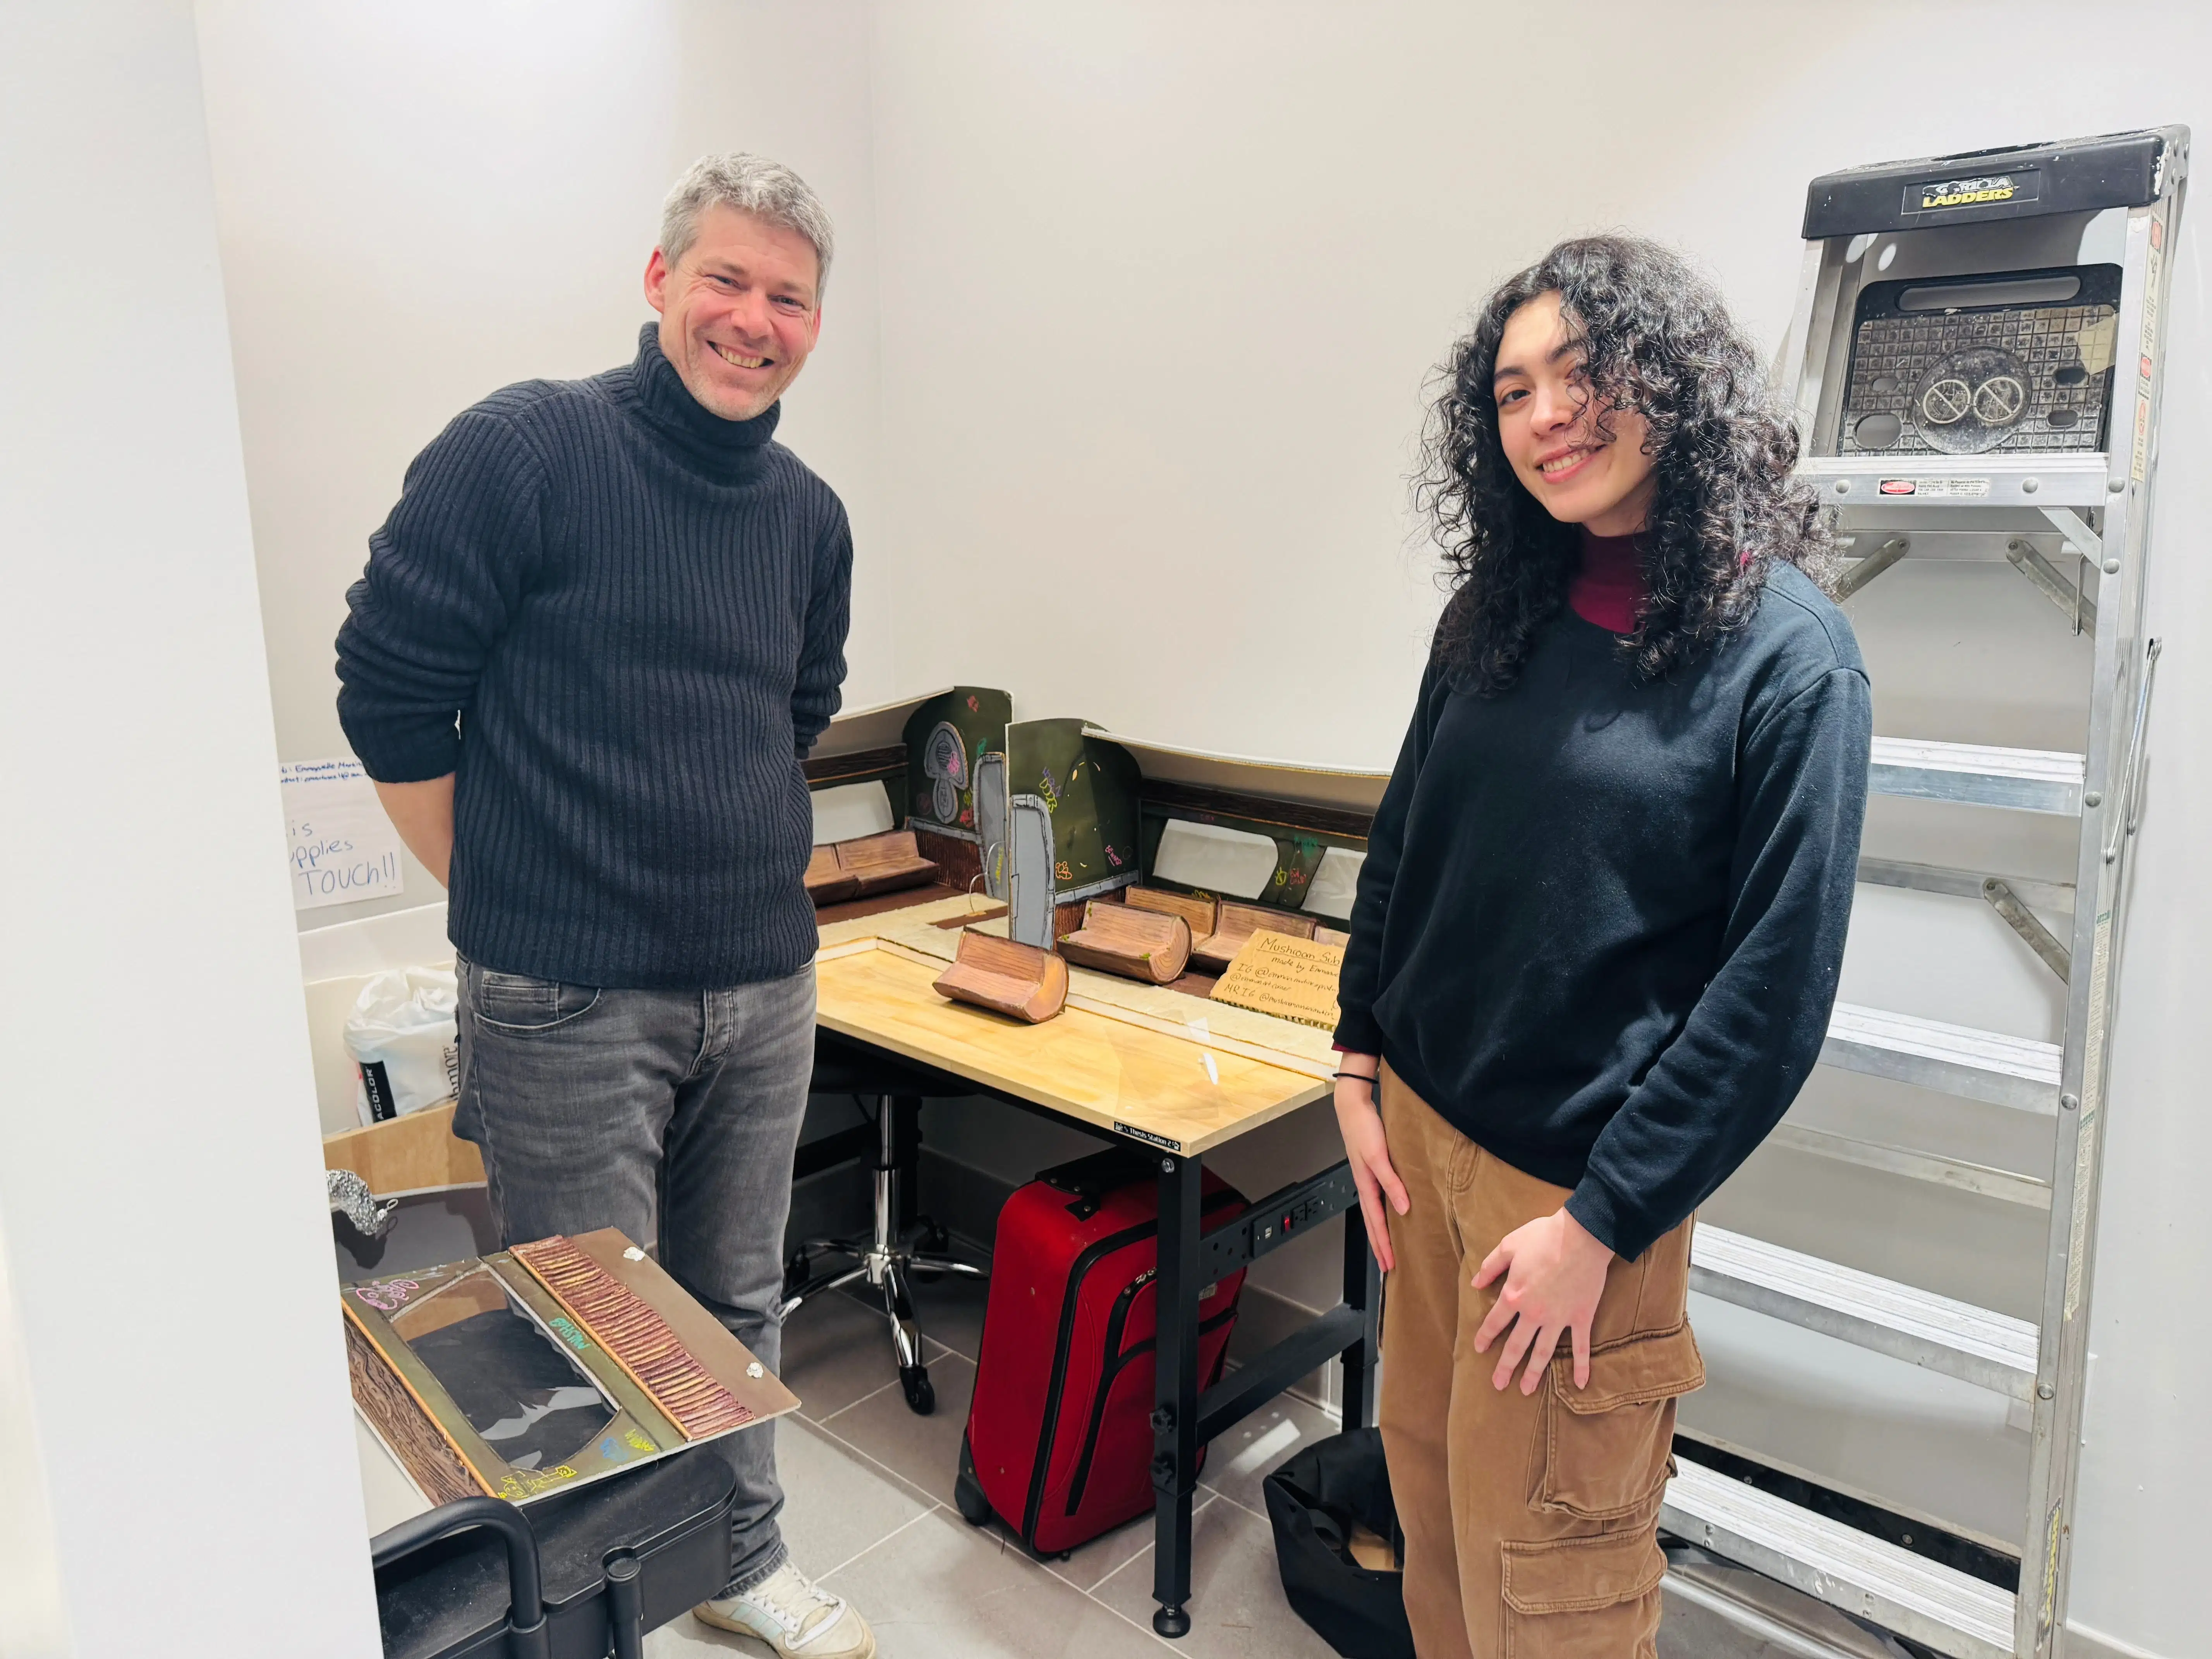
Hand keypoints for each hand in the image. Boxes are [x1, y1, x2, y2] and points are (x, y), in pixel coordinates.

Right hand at [1332, 1062, 1407, 1272]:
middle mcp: (1367, 1184)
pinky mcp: (1374, 1166)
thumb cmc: (1363, 1128)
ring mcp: (1369, 1176)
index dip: (1383, 1244)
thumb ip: (1391, 1182)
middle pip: (1373, 1222)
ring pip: (1375, 1211)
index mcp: (1366, 1185)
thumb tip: (1403, 1209)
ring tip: (1389, 1245)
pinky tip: (1393, 1210)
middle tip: (1388, 1265)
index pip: (1376, 1223)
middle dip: (1379, 1245)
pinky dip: (1385, 1210)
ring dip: (1381, 1230)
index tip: (1389, 1264)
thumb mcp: (1378, 1157)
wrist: (1354, 1105)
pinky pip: (1380, 1196)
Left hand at [1472, 1208, 1613, 1393]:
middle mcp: (1533, 1313)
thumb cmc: (1544, 1236)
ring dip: (1534, 1373)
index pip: (1495, 1322)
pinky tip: (1581, 1384)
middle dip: (1505, 1366)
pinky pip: (1580, 1347)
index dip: (1485, 1336)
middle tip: (1498, 1384)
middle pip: (1516, 1345)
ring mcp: (1559, 1318)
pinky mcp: (1581, 1317)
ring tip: (1526, 1390)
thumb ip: (1491, 1266)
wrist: (1582, 1235)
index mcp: (1514, 1295)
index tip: (1479, 1348)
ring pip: (1543, 1352)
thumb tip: (1475, 1284)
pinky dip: (1582, 1366)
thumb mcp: (1509, 1245)